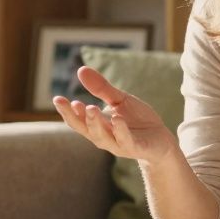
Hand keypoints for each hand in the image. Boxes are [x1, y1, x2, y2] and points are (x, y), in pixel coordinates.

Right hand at [52, 66, 176, 162]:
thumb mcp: (119, 100)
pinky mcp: (136, 147)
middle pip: (85, 129)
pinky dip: (121, 131)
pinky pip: (126, 141)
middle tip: (70, 103)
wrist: (161, 139)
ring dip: (95, 124)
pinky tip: (117, 119)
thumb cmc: (137, 120)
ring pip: (102, 137)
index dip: (67, 111)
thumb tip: (81, 70)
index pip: (78, 120)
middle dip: (76, 118)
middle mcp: (104, 137)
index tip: (58, 99)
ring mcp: (119, 144)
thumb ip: (101, 88)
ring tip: (91, 108)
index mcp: (98, 126)